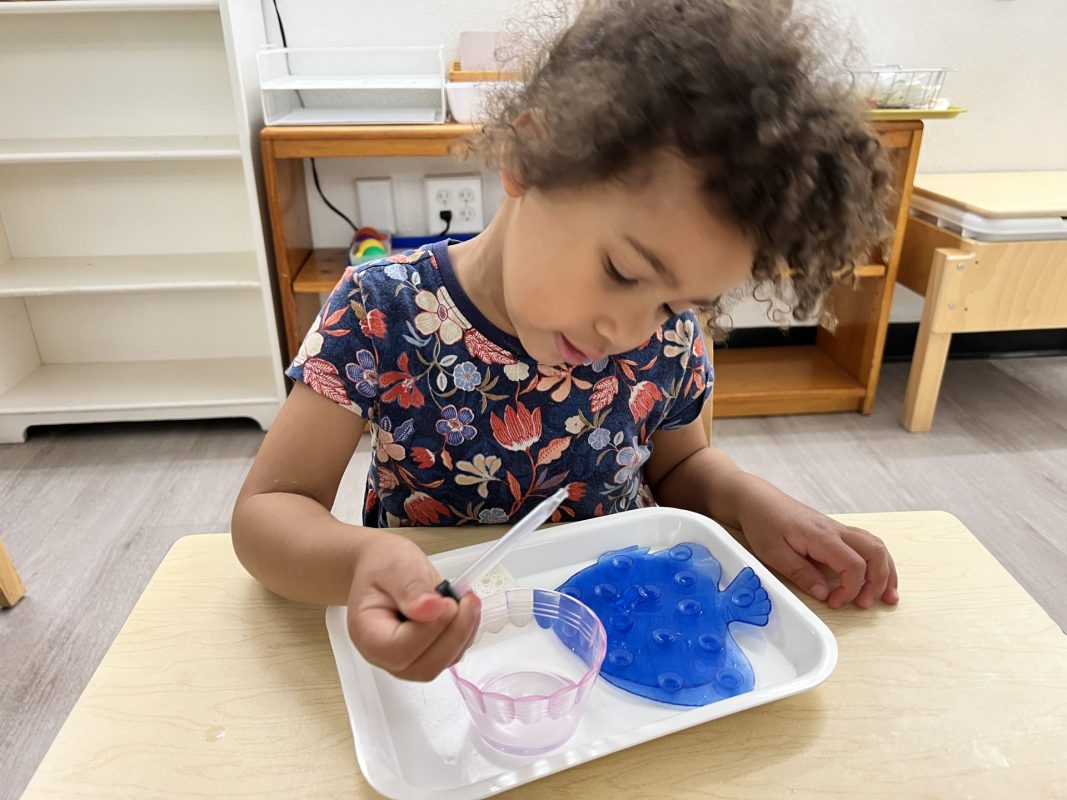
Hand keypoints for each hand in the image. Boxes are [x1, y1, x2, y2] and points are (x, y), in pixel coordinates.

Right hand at [346, 532, 480, 680]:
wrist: (385, 567)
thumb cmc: (384, 566)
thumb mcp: (395, 566)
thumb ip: (411, 588)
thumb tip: (430, 609)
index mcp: (368, 634)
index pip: (398, 650)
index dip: (428, 630)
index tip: (445, 602)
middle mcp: (385, 656)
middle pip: (424, 666)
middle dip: (454, 634)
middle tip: (467, 600)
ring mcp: (407, 659)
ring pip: (443, 663)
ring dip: (463, 633)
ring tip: (466, 600)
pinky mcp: (427, 654)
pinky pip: (453, 654)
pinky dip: (466, 633)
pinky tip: (464, 609)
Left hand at [736, 478, 898, 608]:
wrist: (757, 500)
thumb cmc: (763, 523)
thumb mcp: (774, 553)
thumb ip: (801, 574)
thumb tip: (824, 594)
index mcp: (822, 536)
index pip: (853, 565)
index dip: (851, 589)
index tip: (835, 602)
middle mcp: (836, 530)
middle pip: (875, 553)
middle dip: (879, 581)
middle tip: (867, 604)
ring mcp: (838, 529)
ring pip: (876, 546)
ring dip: (885, 571)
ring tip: (887, 595)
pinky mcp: (836, 531)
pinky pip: (867, 543)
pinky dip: (877, 561)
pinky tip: (876, 576)